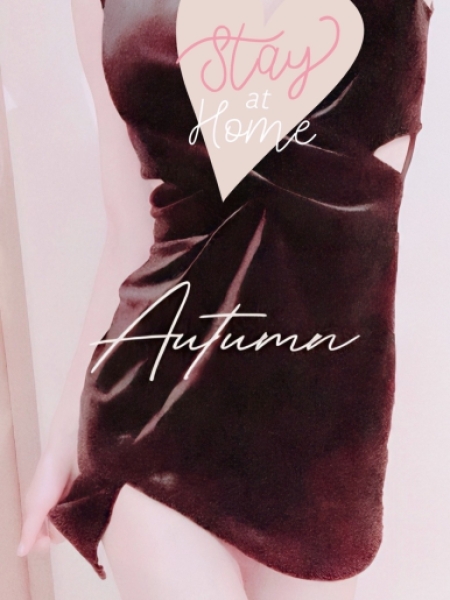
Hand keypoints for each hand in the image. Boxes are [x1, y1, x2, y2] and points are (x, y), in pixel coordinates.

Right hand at [17, 440, 78, 555]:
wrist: (72, 448)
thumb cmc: (50, 474)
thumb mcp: (37, 504)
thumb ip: (30, 529)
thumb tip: (20, 552)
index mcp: (40, 511)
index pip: (40, 539)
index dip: (42, 542)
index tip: (46, 542)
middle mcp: (56, 509)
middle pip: (59, 535)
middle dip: (59, 531)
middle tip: (59, 514)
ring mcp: (73, 503)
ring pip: (74, 527)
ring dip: (74, 522)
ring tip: (74, 506)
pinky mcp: (88, 497)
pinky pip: (88, 515)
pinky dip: (87, 513)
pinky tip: (87, 506)